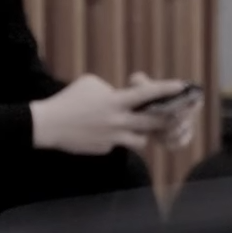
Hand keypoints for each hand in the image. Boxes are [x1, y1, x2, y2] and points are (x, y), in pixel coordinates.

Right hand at [32, 73, 179, 156]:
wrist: (50, 125)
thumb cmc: (69, 100)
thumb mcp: (91, 83)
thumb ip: (111, 89)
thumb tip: (120, 95)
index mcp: (115, 101)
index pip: (147, 94)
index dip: (166, 89)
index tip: (182, 86)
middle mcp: (118, 121)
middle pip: (153, 123)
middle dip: (168, 119)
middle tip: (177, 115)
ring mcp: (113, 138)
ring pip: (141, 140)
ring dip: (144, 133)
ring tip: (138, 127)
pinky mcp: (105, 148)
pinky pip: (119, 144)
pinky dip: (117, 138)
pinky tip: (104, 132)